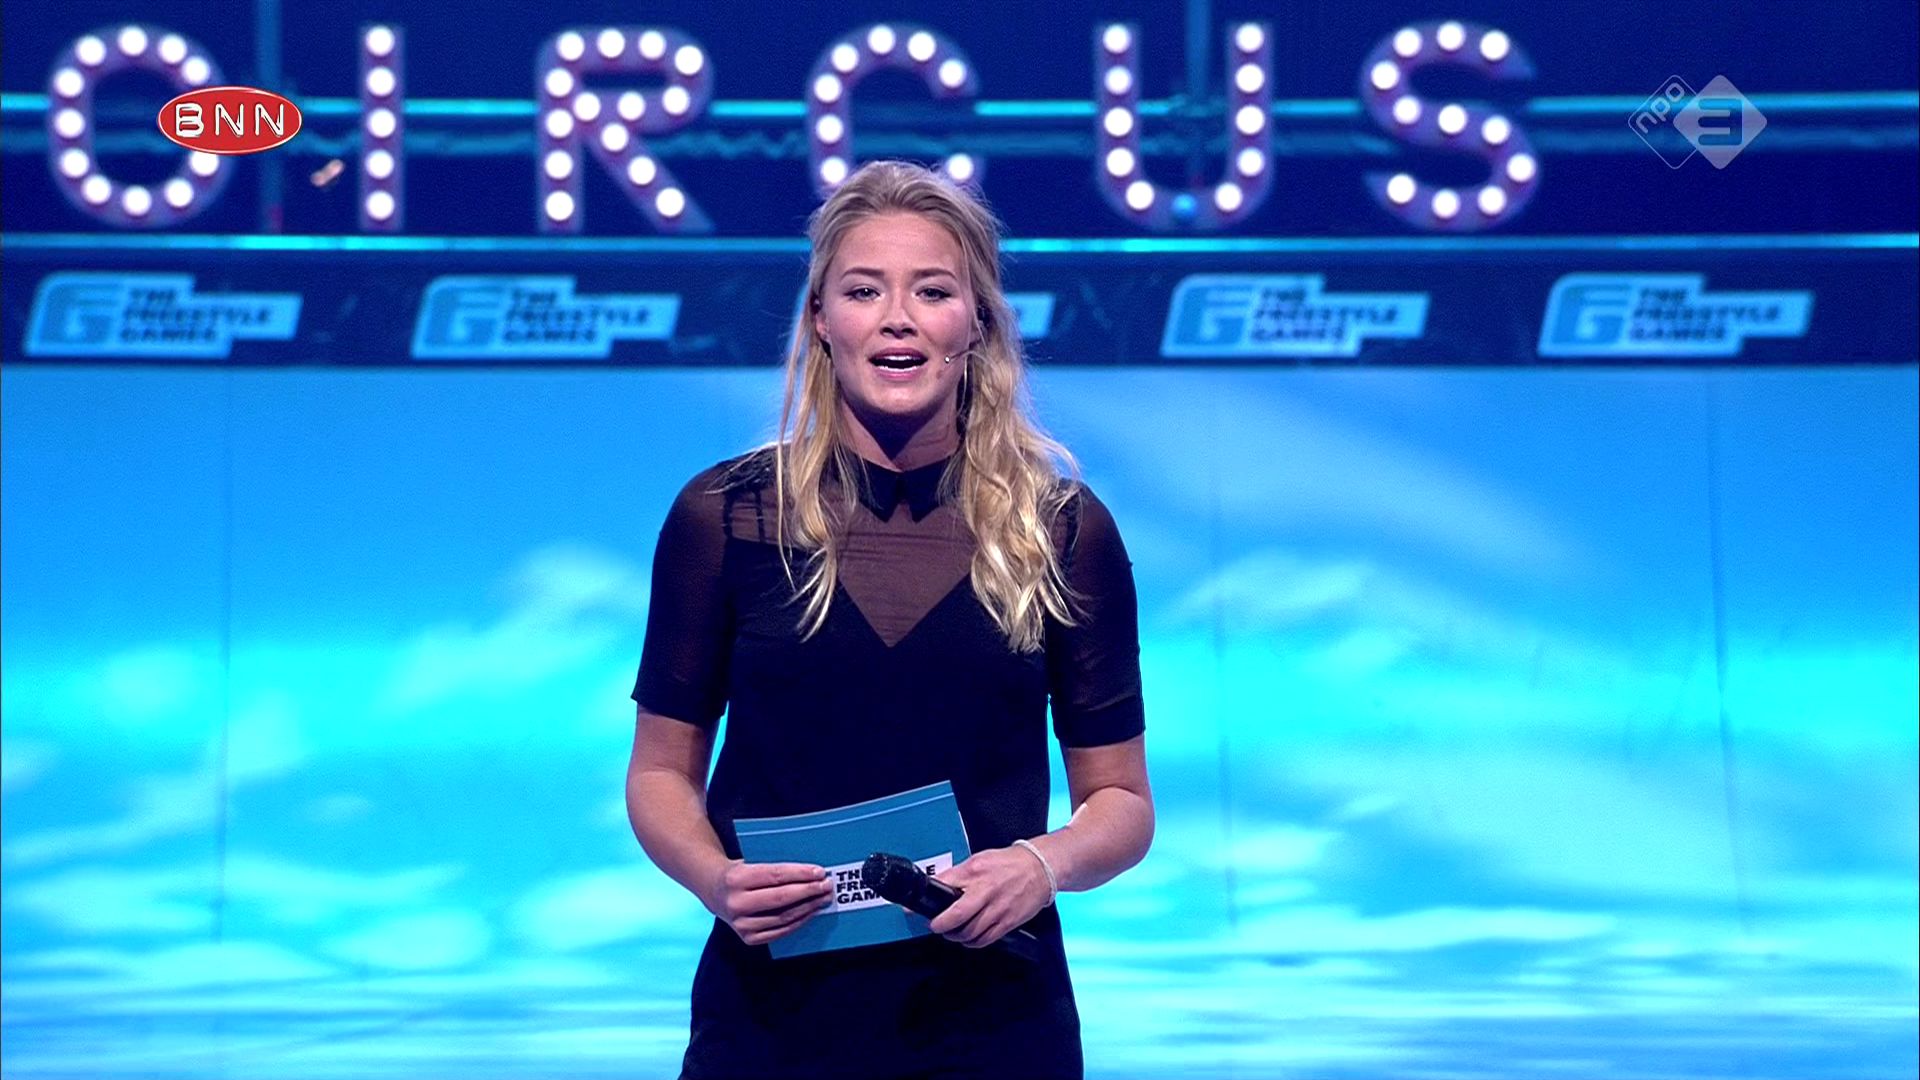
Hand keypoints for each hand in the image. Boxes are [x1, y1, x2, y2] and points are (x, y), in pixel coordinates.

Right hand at [705, 860, 835, 946]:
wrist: (714, 891)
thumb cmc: (740, 872)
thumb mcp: (750, 861)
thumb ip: (774, 866)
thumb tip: (810, 871)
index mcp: (736, 878)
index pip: (776, 875)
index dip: (801, 874)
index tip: (820, 872)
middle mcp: (736, 903)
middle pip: (781, 898)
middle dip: (808, 891)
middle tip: (827, 886)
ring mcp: (741, 924)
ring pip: (783, 917)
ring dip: (808, 908)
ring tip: (822, 899)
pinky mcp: (748, 938)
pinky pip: (780, 931)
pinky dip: (798, 922)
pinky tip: (810, 912)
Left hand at [927, 845, 1051, 947]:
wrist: (1040, 868)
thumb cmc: (1009, 864)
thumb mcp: (978, 861)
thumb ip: (958, 875)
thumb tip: (938, 886)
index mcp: (974, 872)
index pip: (944, 886)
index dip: (927, 902)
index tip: (913, 910)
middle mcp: (985, 891)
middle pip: (955, 916)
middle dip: (940, 926)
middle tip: (935, 926)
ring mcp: (997, 908)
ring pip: (969, 933)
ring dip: (956, 936)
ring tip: (952, 932)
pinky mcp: (1007, 921)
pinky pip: (985, 939)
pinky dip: (973, 942)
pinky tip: (970, 938)